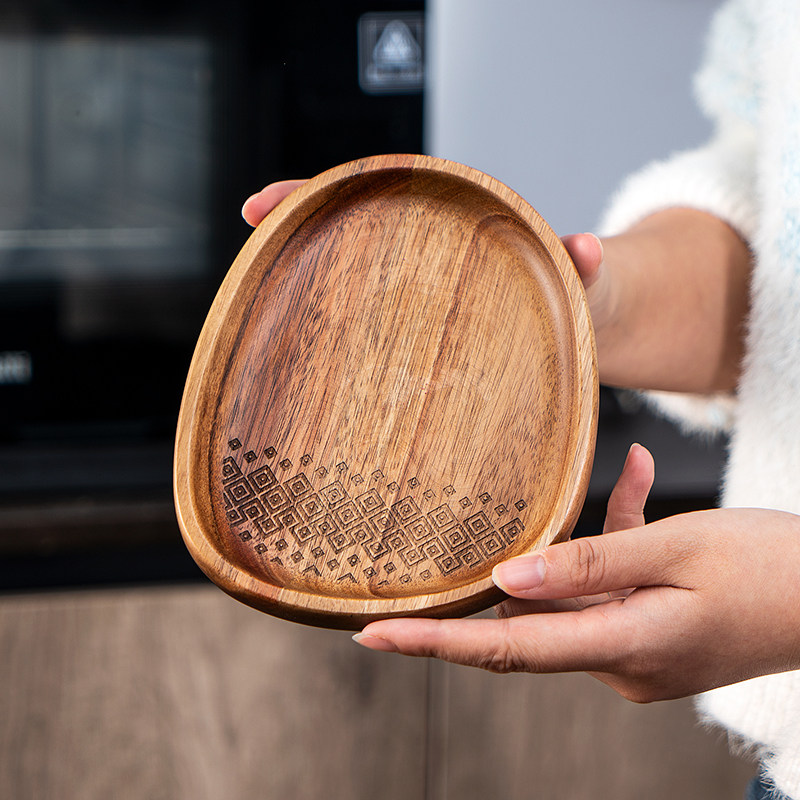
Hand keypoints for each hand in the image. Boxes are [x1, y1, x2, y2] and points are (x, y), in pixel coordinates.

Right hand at [240, 185, 614, 343]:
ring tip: (266, 295)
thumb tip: (584, 247)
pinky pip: (382, 337)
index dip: (326, 195)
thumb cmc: (584, 296)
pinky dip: (345, 343)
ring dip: (312, 284)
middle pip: (355, 233)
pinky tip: (315, 362)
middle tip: (256, 223)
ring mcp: (427, 302)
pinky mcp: (430, 344)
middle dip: (301, 225)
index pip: (384, 198)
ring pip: (360, 284)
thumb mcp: (585, 281)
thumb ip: (583, 266)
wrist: (591, 329)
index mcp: (460, 235)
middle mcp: (433, 262)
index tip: (272, 199)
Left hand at [353, 447, 799, 702]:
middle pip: (527, 625)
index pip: (505, 649)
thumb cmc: (772, 567)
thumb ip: (592, 563)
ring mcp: (636, 651)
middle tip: (399, 596)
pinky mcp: (650, 632)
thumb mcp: (681, 549)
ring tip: (630, 477)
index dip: (435, 643)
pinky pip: (607, 588)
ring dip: (578, 543)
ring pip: (573, 592)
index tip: (374, 636)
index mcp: (626, 645)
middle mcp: (622, 661)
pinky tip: (639, 480)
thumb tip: (510, 578)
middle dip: (475, 602)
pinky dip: (613, 544)